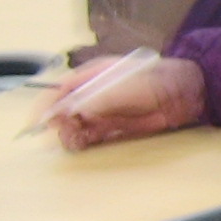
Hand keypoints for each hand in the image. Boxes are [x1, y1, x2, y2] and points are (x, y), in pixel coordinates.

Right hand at [50, 55, 207, 149]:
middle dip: (59, 123)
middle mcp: (92, 94)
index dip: (46, 105)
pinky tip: (82, 144)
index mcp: (90, 76)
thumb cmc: (150, 80)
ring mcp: (102, 111)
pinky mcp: (113, 127)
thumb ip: (91, 99)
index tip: (37, 121)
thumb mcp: (117, 87)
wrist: (183, 93)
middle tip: (68, 131)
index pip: (59, 90)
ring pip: (74, 126)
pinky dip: (82, 142)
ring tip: (77, 140)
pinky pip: (89, 136)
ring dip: (69, 134)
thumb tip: (65, 111)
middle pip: (63, 111)